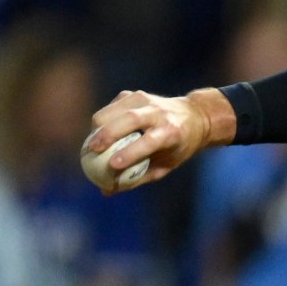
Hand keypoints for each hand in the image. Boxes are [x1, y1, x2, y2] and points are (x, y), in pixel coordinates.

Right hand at [83, 87, 234, 193]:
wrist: (194, 117)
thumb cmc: (176, 148)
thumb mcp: (165, 166)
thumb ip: (137, 177)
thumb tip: (106, 191)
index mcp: (172, 132)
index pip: (149, 141)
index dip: (130, 153)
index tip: (112, 165)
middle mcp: (160, 113)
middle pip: (129, 120)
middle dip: (107, 134)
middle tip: (92, 150)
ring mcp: (146, 100)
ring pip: (115, 110)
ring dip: (99, 126)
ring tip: (91, 143)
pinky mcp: (134, 94)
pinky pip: (111, 107)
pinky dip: (102, 120)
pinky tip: (99, 132)